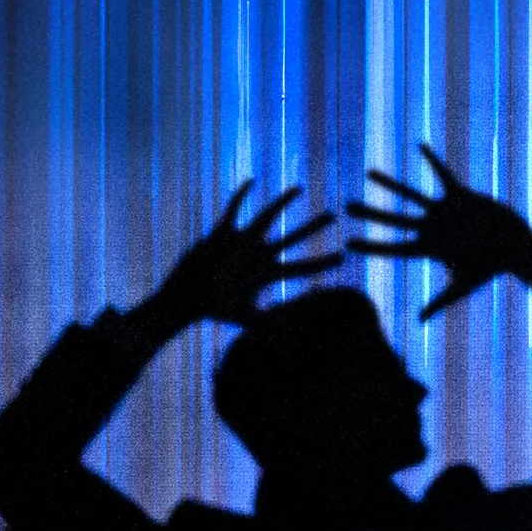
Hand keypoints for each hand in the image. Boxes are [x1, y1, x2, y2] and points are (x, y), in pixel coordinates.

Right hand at [144, 181, 341, 337]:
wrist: (187, 296)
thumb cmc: (214, 308)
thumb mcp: (246, 317)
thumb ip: (269, 326)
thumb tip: (291, 349)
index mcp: (268, 273)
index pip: (303, 267)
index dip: (323, 262)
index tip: (344, 256)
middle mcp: (260, 255)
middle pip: (293, 238)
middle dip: (312, 227)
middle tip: (333, 215)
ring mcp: (243, 242)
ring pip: (268, 216)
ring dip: (283, 203)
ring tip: (300, 188)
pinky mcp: (223, 232)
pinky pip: (234, 209)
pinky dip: (241, 195)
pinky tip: (251, 181)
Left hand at [350, 145, 531, 312]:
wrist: (516, 248)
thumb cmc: (491, 269)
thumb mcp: (463, 285)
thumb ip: (440, 300)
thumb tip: (418, 320)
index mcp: (428, 249)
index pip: (393, 248)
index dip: (370, 245)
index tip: (348, 242)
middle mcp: (431, 229)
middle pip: (393, 220)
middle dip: (370, 213)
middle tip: (346, 206)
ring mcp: (444, 212)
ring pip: (410, 196)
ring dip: (390, 185)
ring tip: (369, 173)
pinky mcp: (460, 197)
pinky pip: (442, 175)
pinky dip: (432, 161)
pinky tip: (419, 146)